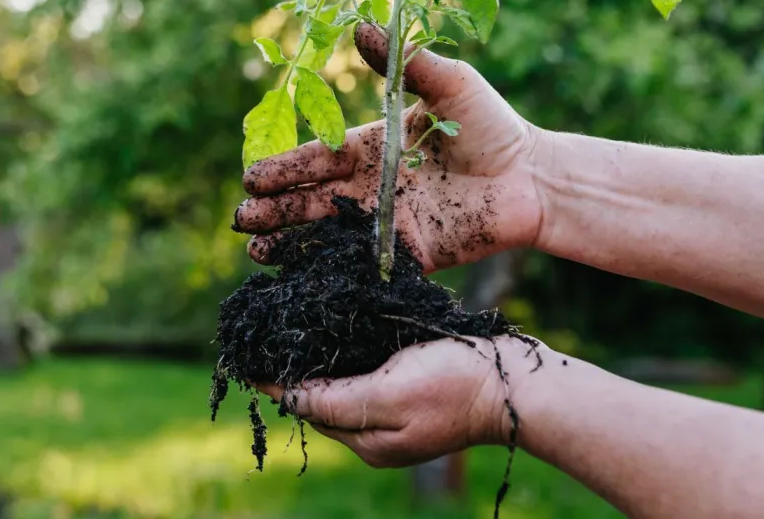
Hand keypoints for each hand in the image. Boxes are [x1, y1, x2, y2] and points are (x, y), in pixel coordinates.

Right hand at [235, 23, 545, 271]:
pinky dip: (334, 273)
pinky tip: (304, 280)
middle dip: (274, 210)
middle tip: (240, 219)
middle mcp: (371, 188)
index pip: (317, 159)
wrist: (535, 178)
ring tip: (256, 252)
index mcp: (371, 148)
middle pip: (312, 200)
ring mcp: (387, 224)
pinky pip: (366, 265)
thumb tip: (360, 24)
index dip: (284, 168)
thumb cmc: (492, 125)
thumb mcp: (449, 84)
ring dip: (292, 244)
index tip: (251, 177)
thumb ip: (404, 61)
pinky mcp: (411, 255)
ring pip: (328, 235)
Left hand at [257, 336, 534, 466]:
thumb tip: (286, 398)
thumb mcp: (386, 393)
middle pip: (320, 396)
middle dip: (294, 366)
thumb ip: (335, 398)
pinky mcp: (412, 388)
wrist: (516, 382)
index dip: (276, 378)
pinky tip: (340, 326)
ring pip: (342, 381)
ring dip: (320, 356)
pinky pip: (368, 370)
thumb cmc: (452, 384)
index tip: (247, 349)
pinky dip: (349, 351)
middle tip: (267, 327)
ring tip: (294, 322)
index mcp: (366, 441)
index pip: (305, 406)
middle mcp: (376, 431)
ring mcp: (396, 411)